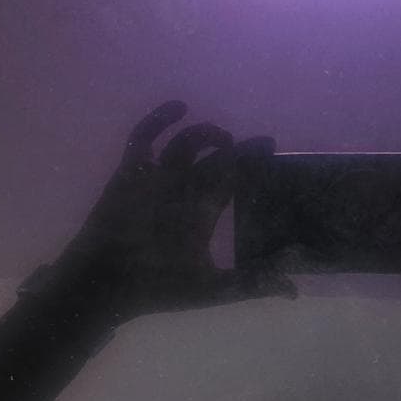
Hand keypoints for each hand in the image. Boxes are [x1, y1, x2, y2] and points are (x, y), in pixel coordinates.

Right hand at [36, 101, 292, 325]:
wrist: (107, 286)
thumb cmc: (158, 288)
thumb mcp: (212, 287)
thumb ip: (251, 283)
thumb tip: (293, 291)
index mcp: (201, 215)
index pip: (230, 180)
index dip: (250, 163)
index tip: (269, 148)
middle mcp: (182, 192)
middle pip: (212, 159)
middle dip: (235, 149)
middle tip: (261, 144)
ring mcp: (156, 180)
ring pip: (183, 145)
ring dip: (204, 134)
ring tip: (223, 137)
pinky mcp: (130, 173)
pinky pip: (143, 139)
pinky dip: (159, 120)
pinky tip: (180, 108)